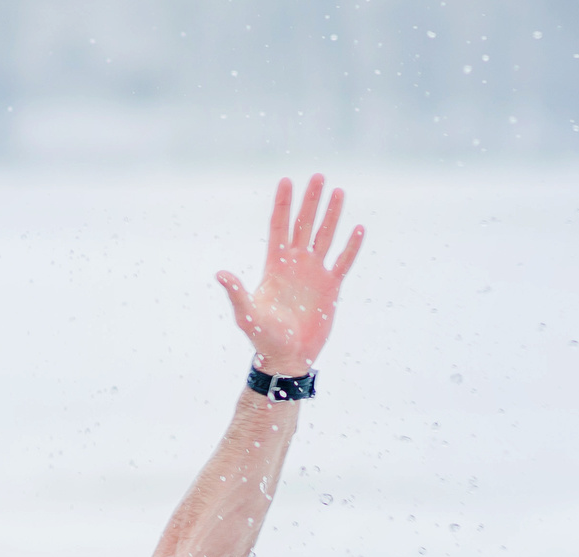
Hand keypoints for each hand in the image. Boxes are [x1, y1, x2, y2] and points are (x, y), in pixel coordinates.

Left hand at [216, 174, 363, 377]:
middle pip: (304, 224)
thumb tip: (220, 274)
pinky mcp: (331, 287)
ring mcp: (314, 274)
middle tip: (318, 176)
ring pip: (325, 237)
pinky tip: (358, 228)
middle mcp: (296, 264)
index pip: (279, 227)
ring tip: (339, 192)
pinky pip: (343, 262)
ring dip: (332, 215)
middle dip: (310, 201)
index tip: (286, 181)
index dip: (283, 205)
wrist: (288, 357)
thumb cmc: (264, 337)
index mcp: (275, 265)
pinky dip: (351, 246)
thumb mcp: (247, 314)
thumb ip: (236, 292)